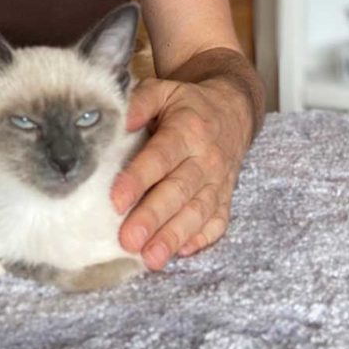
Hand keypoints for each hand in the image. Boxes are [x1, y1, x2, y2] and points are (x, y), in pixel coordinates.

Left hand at [111, 76, 252, 270]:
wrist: (232, 109)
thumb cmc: (187, 104)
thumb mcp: (163, 90)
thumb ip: (139, 101)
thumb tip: (120, 121)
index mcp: (187, 129)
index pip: (161, 157)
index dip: (138, 179)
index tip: (116, 201)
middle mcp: (206, 158)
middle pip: (179, 191)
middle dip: (154, 217)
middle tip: (129, 240)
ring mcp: (219, 181)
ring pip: (198, 212)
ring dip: (174, 236)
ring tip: (151, 258)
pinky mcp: (226, 198)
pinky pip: (218, 222)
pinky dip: (202, 239)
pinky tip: (182, 252)